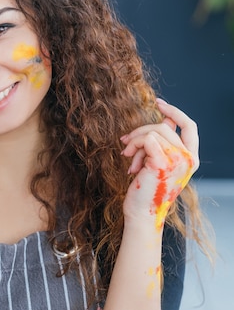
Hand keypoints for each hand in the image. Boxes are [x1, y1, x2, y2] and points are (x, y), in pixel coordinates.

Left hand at [120, 98, 198, 229]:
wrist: (141, 212)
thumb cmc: (146, 189)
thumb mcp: (157, 162)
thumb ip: (163, 142)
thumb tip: (165, 120)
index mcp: (191, 159)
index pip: (190, 126)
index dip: (175, 112)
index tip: (159, 103)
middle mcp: (189, 159)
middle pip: (164, 127)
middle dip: (140, 132)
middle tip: (125, 144)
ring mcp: (178, 160)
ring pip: (153, 131)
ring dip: (135, 143)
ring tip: (129, 159)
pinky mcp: (163, 162)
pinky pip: (146, 138)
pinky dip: (134, 146)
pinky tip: (129, 163)